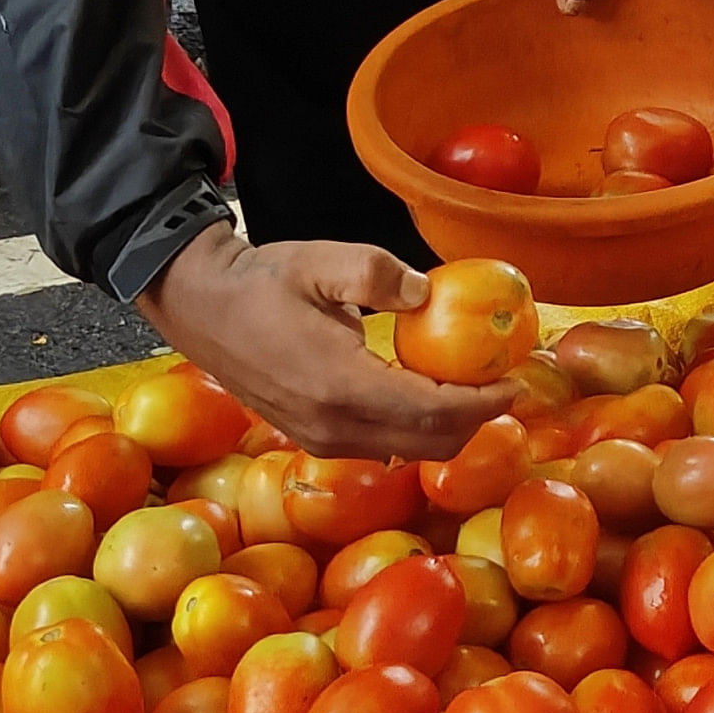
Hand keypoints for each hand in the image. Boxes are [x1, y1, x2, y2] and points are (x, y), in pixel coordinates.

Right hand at [138, 224, 515, 459]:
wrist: (199, 304)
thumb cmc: (261, 280)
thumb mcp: (325, 261)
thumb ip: (383, 276)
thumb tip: (428, 295)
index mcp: (341, 385)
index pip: (433, 412)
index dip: (482, 404)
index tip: (514, 383)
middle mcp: (332, 425)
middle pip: (428, 443)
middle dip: (475, 421)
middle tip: (504, 390)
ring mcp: (318, 437)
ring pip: (405, 451)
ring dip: (446, 429)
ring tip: (472, 392)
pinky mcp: (310, 437)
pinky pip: (379, 447)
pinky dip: (414, 430)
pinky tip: (427, 396)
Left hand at [457, 0, 621, 14]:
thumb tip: (578, 6)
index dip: (613, 12)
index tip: (597, 19)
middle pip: (591, 17)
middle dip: (581, 25)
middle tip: (567, 23)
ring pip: (560, 24)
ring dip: (552, 28)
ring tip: (544, 25)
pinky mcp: (523, 0)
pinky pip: (530, 22)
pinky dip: (527, 26)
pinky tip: (526, 25)